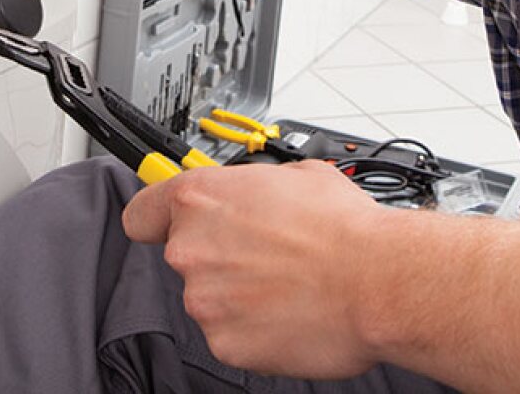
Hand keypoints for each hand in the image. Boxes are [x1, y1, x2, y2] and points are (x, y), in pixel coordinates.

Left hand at [122, 159, 387, 377]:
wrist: (377, 281)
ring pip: (210, 297)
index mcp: (200, 199)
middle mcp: (191, 248)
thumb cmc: (345, 228)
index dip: (157, 219)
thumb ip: (253, 186)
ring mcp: (204, 300)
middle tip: (267, 254)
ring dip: (239, 294)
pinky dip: (255, 328)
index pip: (141, 213)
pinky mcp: (224, 344)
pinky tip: (290, 311)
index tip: (167, 224)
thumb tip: (255, 194)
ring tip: (288, 283)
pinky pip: (230, 334)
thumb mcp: (297, 175)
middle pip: (186, 255)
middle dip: (220, 256)